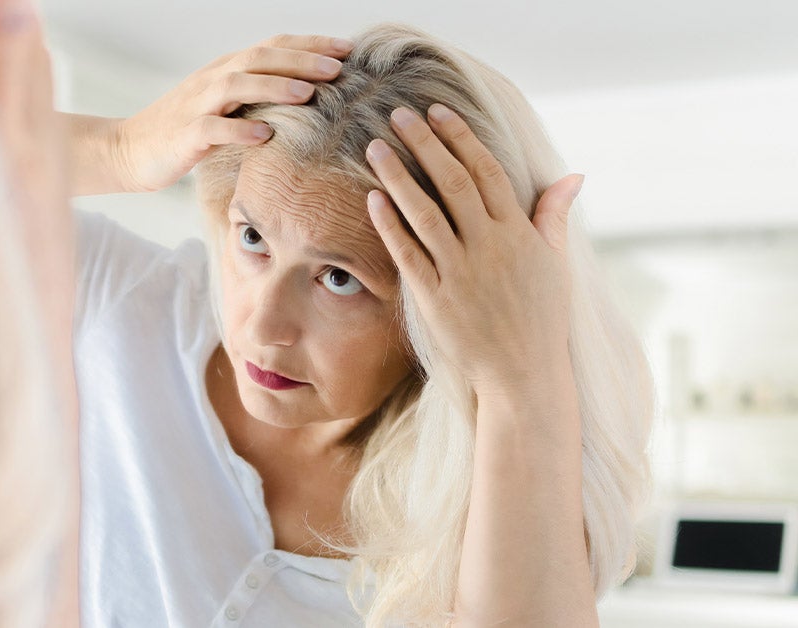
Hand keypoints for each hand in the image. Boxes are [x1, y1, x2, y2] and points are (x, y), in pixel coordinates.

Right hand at [111, 34, 353, 192]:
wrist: (130, 150)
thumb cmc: (183, 132)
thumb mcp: (224, 108)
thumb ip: (257, 98)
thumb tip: (307, 96)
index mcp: (226, 71)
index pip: (272, 47)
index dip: (309, 46)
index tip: (347, 50)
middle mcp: (212, 80)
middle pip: (259, 59)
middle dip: (301, 60)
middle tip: (338, 68)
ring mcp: (196, 106)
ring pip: (237, 85)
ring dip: (274, 87)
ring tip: (308, 94)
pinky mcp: (184, 135)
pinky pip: (213, 128)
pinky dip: (239, 129)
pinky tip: (264, 134)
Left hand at [364, 104, 583, 398]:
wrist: (523, 375)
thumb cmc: (541, 319)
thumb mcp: (555, 264)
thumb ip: (554, 216)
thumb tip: (573, 176)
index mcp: (518, 233)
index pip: (486, 171)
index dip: (460, 137)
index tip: (438, 111)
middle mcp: (488, 246)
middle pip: (452, 182)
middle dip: (424, 144)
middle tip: (399, 114)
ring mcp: (460, 272)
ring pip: (424, 213)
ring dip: (397, 176)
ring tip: (376, 147)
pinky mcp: (435, 298)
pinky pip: (408, 253)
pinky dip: (390, 225)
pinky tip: (373, 198)